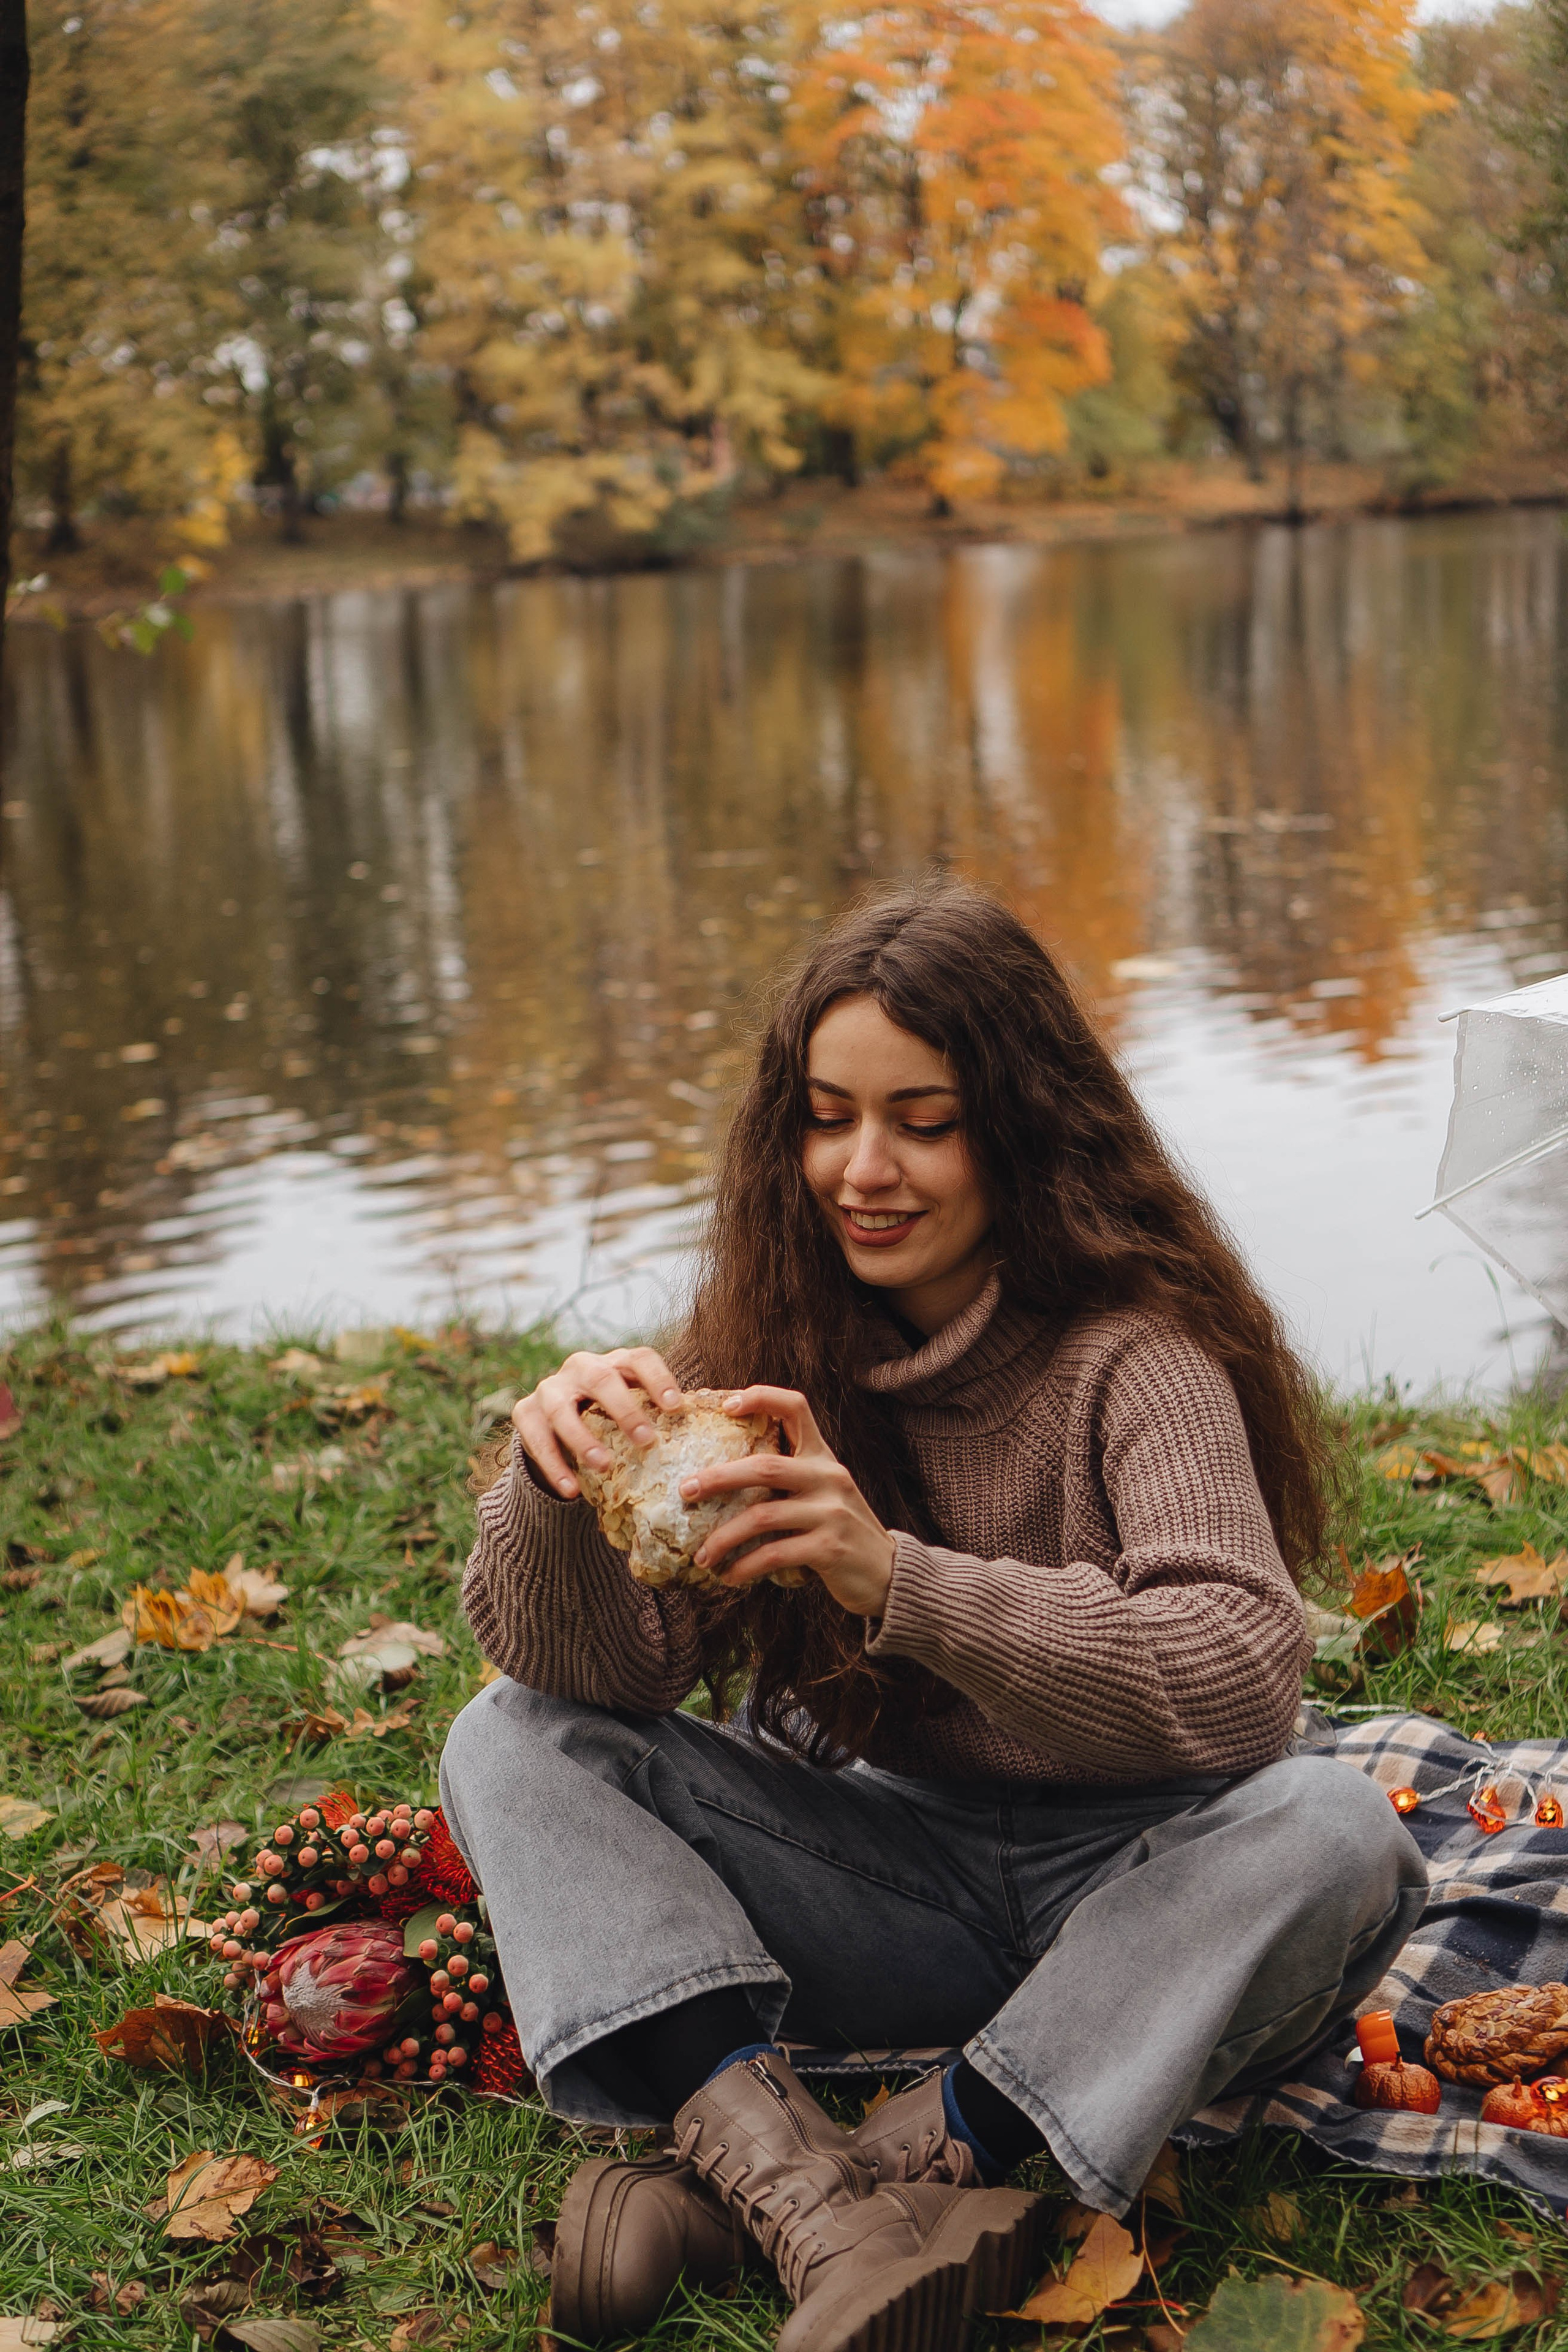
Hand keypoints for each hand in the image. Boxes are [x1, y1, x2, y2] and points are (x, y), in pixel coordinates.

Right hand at [512, 1347, 682, 1499]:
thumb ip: (656, 1417)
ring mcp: (550, 1388)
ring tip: (605, 1467)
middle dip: (624, 1409)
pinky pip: (537, 1438)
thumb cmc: (609, 1419)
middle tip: (646, 1441)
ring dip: (583, 1439)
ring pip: (562, 1409)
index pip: (639, 1359)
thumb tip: (703, 1439)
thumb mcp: (631, 1410)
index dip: (658, 1379)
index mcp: (615, 1363)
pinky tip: (572, 1491)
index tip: (676, 1408)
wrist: (556, 1426)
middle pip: (601, 1378)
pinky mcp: (525, 1412)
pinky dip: (554, 1465)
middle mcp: (581, 1367)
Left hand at [682, 1387, 896, 1617]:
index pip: (796, 1408)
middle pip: (765, 1467)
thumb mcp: (823, 1495)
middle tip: (685, 1492)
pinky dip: (745, 1567)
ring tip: (701, 1556)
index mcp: (823, 1458)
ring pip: (762, 1516)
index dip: (761, 1398)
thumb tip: (721, 1479)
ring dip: (723, 1538)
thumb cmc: (841, 1533)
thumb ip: (789, 1480)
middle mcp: (828, 1478)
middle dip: (718, 1478)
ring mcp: (831, 1512)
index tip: (726, 1404)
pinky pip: (774, 1554)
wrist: (889, 1574)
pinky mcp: (829, 1548)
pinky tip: (729, 1578)